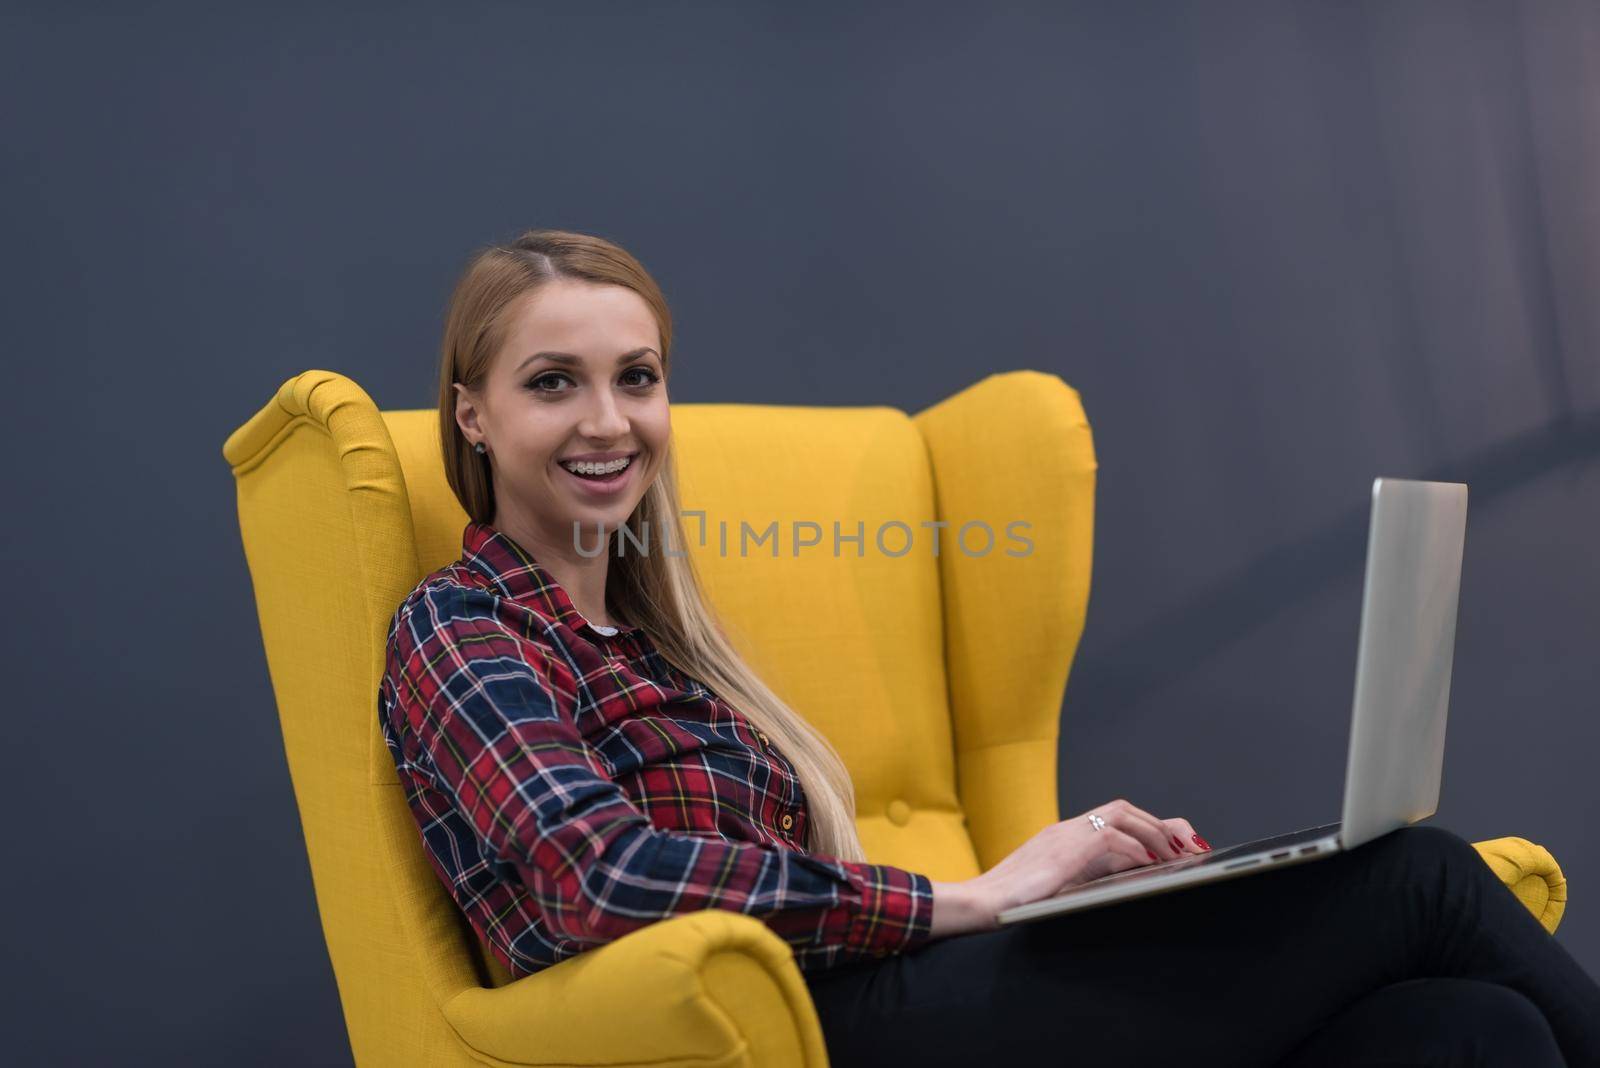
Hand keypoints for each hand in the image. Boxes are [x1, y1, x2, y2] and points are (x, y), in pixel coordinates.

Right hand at [933, 798, 1209, 935]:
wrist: (978, 903)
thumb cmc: (1010, 904)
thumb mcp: (1053, 888)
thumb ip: (1079, 879)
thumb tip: (1115, 883)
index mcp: (1062, 837)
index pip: (1112, 819)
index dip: (1145, 828)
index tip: (1172, 845)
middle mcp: (1065, 829)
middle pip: (1121, 808)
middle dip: (1158, 824)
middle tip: (1187, 846)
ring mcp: (1063, 835)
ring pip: (1120, 814)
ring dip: (1153, 831)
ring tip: (1175, 853)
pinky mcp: (1064, 850)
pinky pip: (1110, 838)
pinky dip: (1135, 848)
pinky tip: (1150, 864)